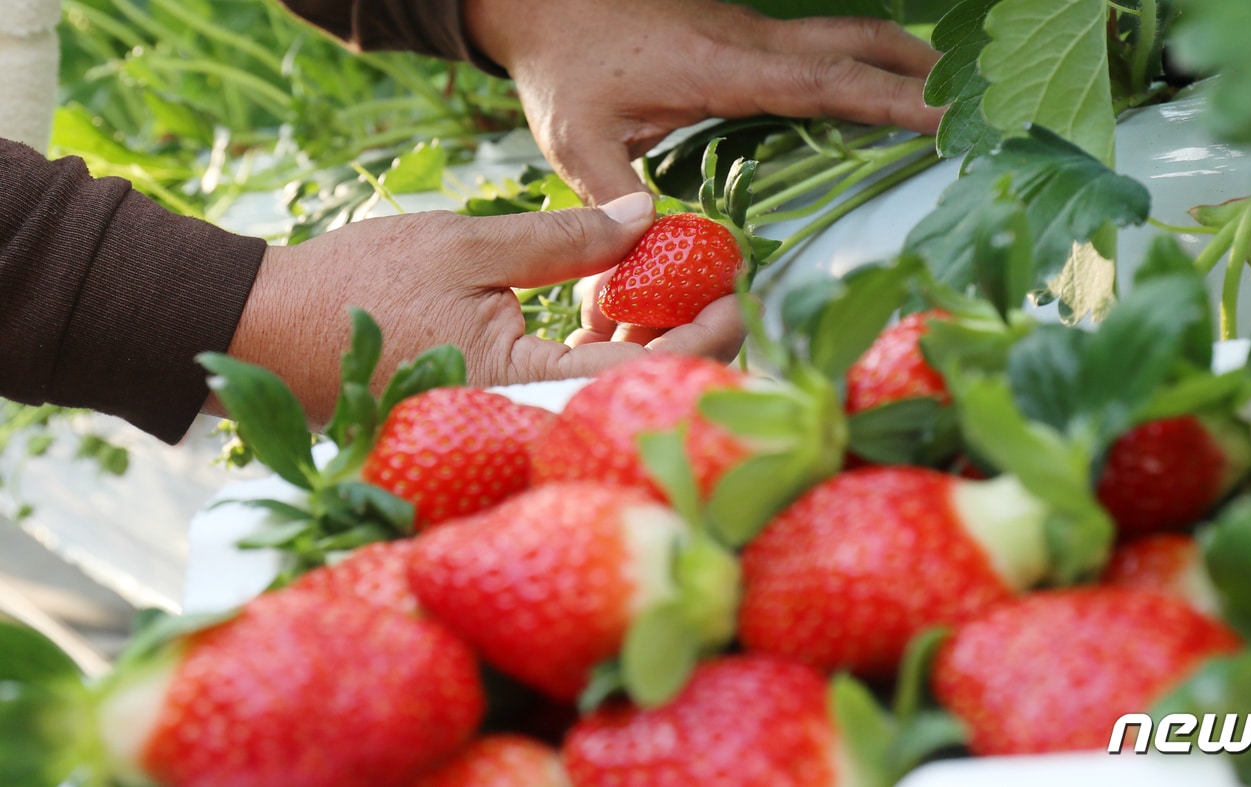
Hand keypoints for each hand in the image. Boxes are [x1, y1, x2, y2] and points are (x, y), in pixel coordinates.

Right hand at [212, 193, 744, 426]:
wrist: (267, 329)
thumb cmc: (356, 287)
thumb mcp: (467, 247)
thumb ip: (566, 239)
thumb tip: (649, 217)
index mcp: (522, 390)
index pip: (642, 376)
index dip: (702, 338)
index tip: (733, 291)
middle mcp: (523, 421)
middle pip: (636, 390)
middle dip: (686, 338)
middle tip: (719, 285)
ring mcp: (510, 419)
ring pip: (605, 387)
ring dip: (643, 338)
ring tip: (665, 279)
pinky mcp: (497, 407)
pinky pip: (569, 384)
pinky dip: (598, 345)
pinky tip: (608, 300)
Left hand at [464, 0, 942, 203]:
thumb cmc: (559, 65)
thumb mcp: (575, 139)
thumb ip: (616, 197)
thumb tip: (659, 247)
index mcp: (720, 68)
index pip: (823, 83)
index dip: (887, 100)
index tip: (943, 119)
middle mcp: (746, 42)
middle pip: (854, 42)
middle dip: (917, 69)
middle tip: (969, 104)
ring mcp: (744, 32)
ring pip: (839, 35)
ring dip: (893, 57)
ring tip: (940, 92)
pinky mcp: (734, 34)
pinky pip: (812, 45)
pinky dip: (856, 60)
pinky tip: (864, 88)